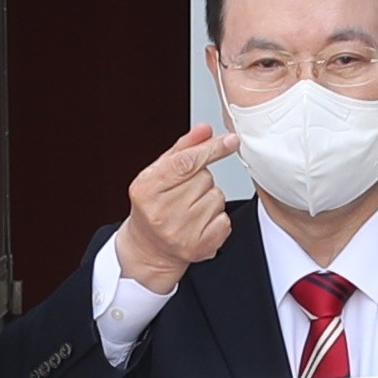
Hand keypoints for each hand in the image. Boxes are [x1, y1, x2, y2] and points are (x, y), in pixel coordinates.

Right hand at [109, 125, 237, 293]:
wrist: (149, 248)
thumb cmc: (154, 205)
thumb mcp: (159, 173)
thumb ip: (183, 149)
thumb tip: (205, 129)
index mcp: (146, 189)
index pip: (185, 163)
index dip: (211, 149)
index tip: (230, 140)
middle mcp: (161, 212)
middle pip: (205, 178)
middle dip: (201, 180)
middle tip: (184, 193)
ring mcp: (180, 232)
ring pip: (217, 198)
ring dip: (209, 200)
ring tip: (190, 209)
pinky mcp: (199, 247)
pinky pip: (224, 220)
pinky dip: (216, 219)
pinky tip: (198, 224)